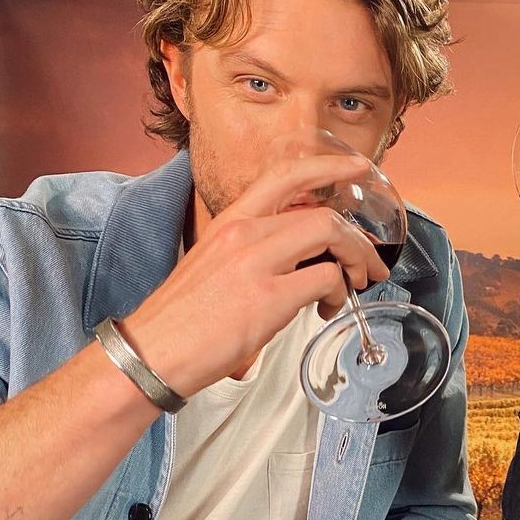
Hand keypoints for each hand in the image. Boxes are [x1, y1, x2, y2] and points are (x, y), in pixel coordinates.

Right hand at [121, 135, 390, 394]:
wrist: (149, 353)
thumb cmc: (181, 320)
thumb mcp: (215, 267)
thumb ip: (255, 255)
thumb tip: (300, 265)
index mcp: (230, 222)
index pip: (285, 176)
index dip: (328, 167)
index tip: (358, 166)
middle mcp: (243, 232)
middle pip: (322, 214)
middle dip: (358, 240)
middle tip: (370, 264)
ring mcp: (256, 262)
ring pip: (331, 237)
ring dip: (355, 263)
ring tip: (351, 288)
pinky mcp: (268, 297)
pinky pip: (326, 279)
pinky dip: (338, 293)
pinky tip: (326, 310)